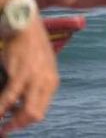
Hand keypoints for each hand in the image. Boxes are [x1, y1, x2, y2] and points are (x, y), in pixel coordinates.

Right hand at [0, 18, 58, 132]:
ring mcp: (35, 79)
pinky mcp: (21, 74)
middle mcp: (47, 82)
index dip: (24, 122)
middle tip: (3, 130)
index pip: (40, 111)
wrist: (26, 26)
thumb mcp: (40, 68)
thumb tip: (19, 105)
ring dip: (9, 122)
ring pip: (25, 111)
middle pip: (34, 115)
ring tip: (0, 128)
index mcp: (52, 82)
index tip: (12, 125)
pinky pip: (9, 99)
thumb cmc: (31, 47)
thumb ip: (35, 86)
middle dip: (17, 125)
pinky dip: (0, 109)